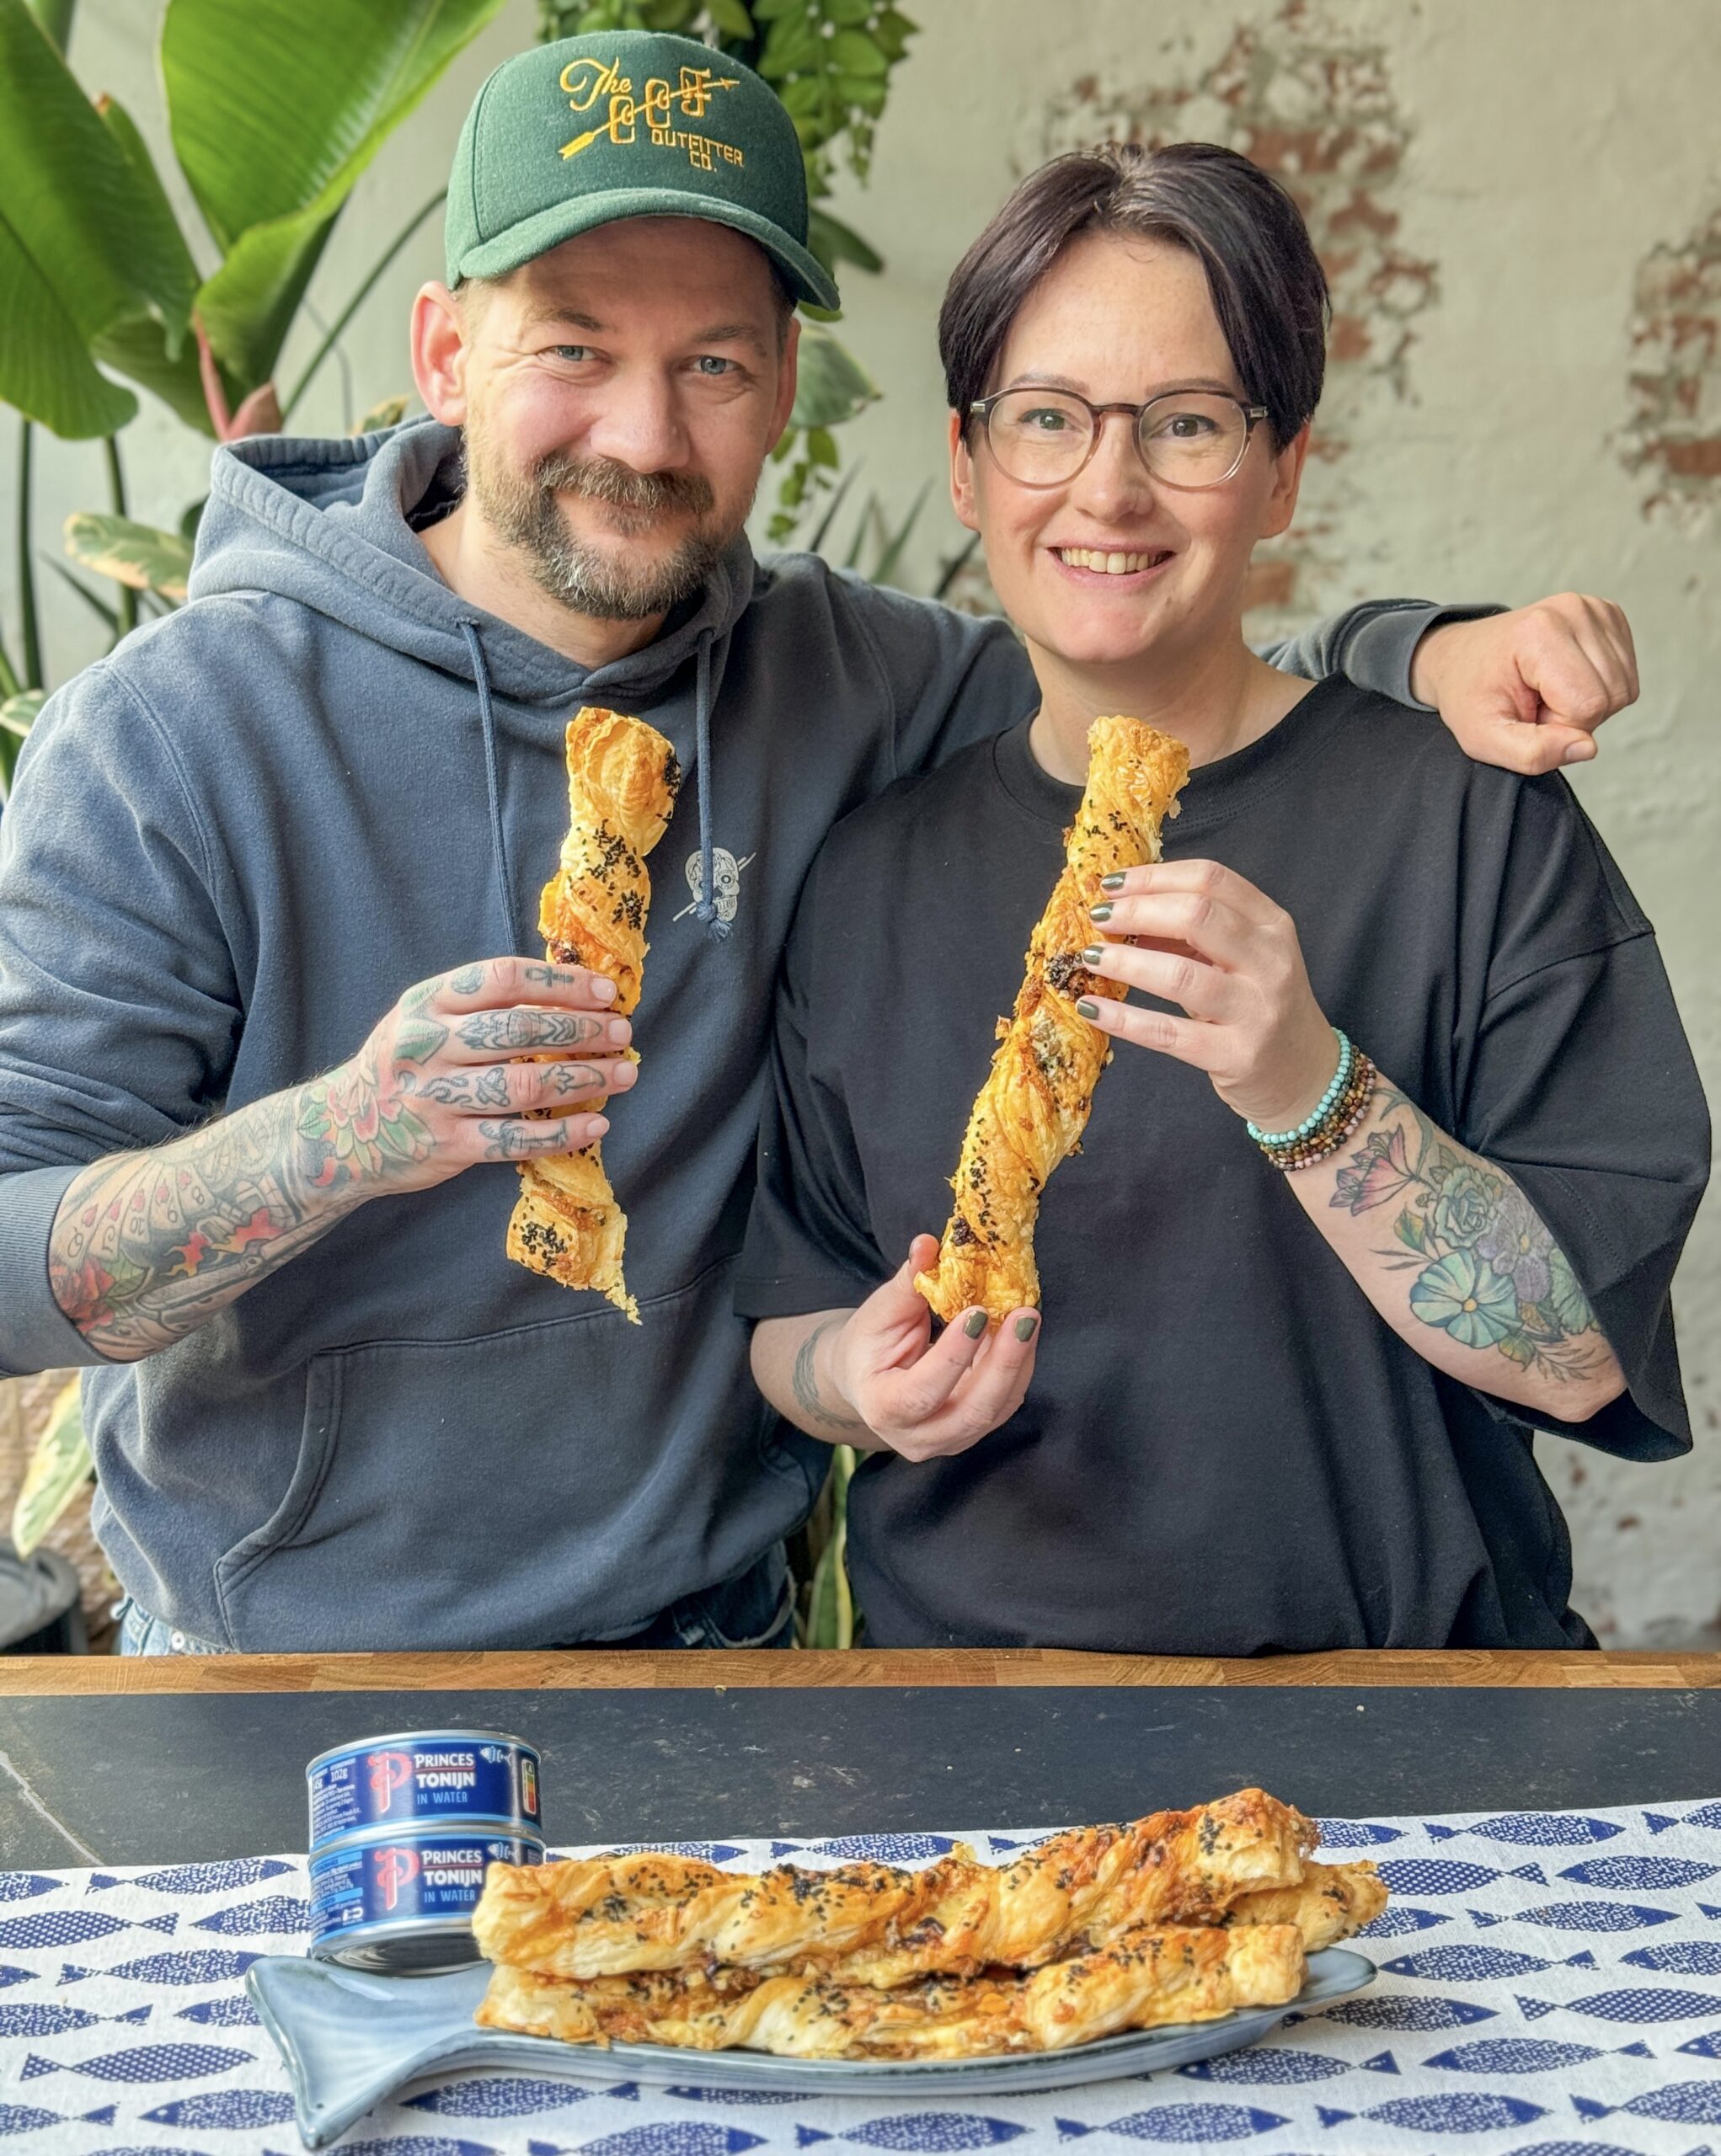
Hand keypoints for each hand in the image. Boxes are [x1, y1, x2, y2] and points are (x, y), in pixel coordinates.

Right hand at [310, 956, 636, 1197]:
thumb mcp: (424, 1018)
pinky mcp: (448, 1147)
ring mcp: (436, 1099)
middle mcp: (428, 1046)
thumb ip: (481, 1005)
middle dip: (582, 1030)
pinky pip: (516, 1139)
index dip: (562, 983)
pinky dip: (562, 1131)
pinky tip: (596, 1123)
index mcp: (427, 1002)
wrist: (339, 1133)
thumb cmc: (402, 1066)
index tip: (606, 994)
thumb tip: (571, 995)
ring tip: (624, 1074)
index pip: (503, 979)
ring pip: (524, 1085)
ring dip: (584, 1078)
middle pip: (519, 1030)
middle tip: (623, 1034)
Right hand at [825, 1236, 1039, 1461]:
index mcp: (882, 1407)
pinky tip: (1020, 1334)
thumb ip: (909, 1283)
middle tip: (1025, 1316)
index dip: (953, 1356)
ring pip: (996, 1410)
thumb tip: (928, 1245)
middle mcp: (916, 1437)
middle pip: (971, 1412)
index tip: (978, 1312)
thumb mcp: (881, 1312)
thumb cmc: (870, 1343)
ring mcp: (948, 1441)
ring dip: (1017, 1362)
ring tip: (1026, 1318)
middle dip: (1004, 1363)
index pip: (922, 1392)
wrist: (867, 1379)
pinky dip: (1017, 1367)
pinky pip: (1005, 1404)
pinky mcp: (972, 1432)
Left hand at [1080, 860, 1334, 1129]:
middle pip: (1197, 915)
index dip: (1153, 876)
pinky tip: (1091, 1007)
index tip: (1111, 884)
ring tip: (1089, 957)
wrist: (1305, 1076)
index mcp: (1272, 925)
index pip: (1211, 880)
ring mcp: (1257, 1010)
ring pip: (1181, 974)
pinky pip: (1168, 1033)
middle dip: (1136, 911)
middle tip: (1097, 918)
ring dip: (1125, 962)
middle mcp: (1271, 961)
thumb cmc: (1261, 1007)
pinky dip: (1123, 1018)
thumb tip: (1124, 914)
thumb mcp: (1243, 959)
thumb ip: (1196, 934)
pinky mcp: (1236, 1056)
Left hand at [1409, 594, 1637, 774]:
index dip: (1560, 726)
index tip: (1526, 713)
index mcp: (1540, 632)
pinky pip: (1626, 673)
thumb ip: (1532, 753)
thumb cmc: (1471, 697)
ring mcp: (1595, 608)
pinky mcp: (1608, 614)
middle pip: (1613, 695)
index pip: (1588, 705)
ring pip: (1624, 687)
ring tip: (1546, 692)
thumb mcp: (1484, 738)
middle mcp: (1574, 610)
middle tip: (1535, 704)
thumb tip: (1588, 748)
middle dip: (1576, 717)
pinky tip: (1565, 678)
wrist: (1461, 659)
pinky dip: (1598, 686)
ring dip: (1588, 703)